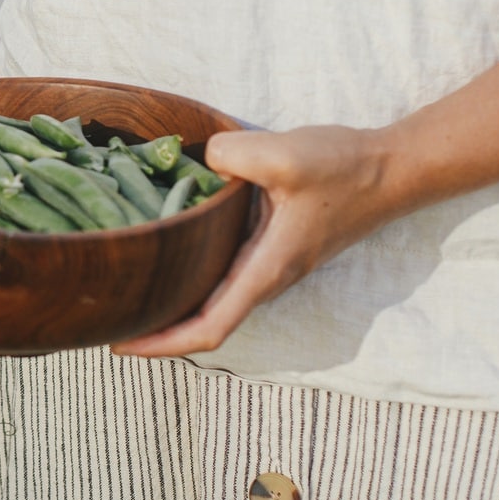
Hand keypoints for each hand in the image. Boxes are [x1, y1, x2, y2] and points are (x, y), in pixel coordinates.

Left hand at [108, 125, 410, 357]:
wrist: (392, 169)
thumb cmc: (344, 168)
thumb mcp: (284, 154)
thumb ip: (231, 155)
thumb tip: (198, 161)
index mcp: (266, 269)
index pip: (209, 327)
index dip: (162, 343)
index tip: (119, 345)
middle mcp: (267, 277)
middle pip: (204, 322)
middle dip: (156, 329)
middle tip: (105, 317)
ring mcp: (272, 264)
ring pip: (214, 300)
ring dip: (173, 304)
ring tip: (125, 292)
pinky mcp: (274, 246)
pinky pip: (224, 275)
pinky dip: (192, 277)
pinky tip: (168, 255)